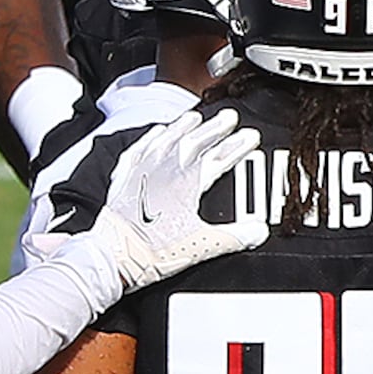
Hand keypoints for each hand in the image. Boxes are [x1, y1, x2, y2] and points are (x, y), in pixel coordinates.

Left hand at [85, 109, 267, 287]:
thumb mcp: (202, 246)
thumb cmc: (151, 251)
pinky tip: (154, 134)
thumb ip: (235, 237)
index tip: (250, 137)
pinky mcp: (125, 180)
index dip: (237, 146)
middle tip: (228, 117)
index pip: (218, 158)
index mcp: (186, 185)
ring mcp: (142, 173)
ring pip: (164, 140)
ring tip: (194, 117)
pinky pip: (139, 149)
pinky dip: (149, 138)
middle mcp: (163, 172)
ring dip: (181, 126)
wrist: (113, 256)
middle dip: (214, 128)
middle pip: (193, 142)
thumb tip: (258, 232)